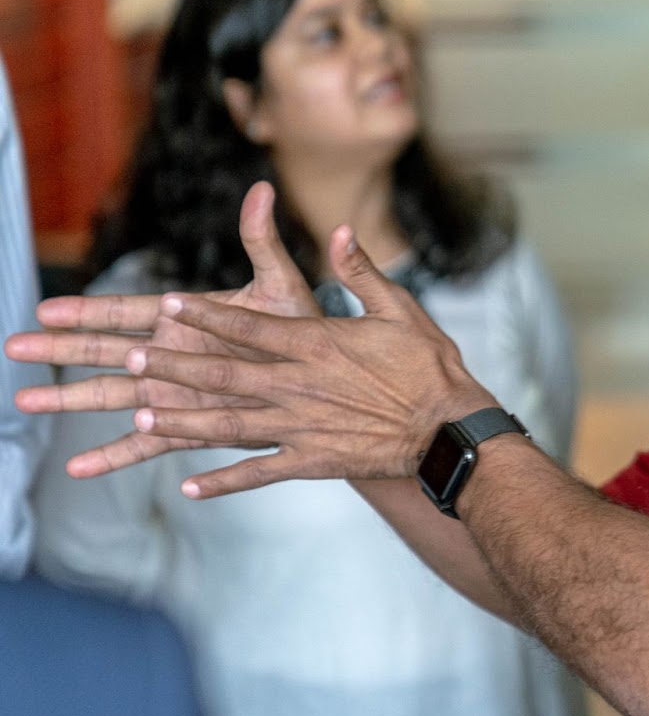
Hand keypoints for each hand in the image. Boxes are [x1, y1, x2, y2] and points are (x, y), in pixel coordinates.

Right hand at [6, 182, 319, 477]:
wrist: (328, 381)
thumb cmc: (303, 328)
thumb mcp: (280, 284)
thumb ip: (262, 242)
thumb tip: (261, 189)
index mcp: (186, 317)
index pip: (126, 312)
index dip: (87, 312)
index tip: (46, 310)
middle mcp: (171, 354)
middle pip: (104, 351)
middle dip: (60, 349)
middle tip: (15, 347)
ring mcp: (175, 392)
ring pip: (112, 395)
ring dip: (70, 398)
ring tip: (25, 400)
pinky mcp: (189, 426)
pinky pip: (146, 444)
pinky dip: (113, 455)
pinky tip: (79, 469)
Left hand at [116, 217, 494, 497]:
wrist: (450, 431)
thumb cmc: (430, 367)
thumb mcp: (400, 309)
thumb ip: (361, 272)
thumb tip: (338, 229)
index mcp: (316, 344)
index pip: (248, 326)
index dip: (205, 314)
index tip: (168, 303)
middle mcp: (298, 386)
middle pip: (223, 374)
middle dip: (173, 368)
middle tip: (131, 361)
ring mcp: (301, 427)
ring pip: (228, 425)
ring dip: (182, 422)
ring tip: (141, 419)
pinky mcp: (312, 461)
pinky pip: (258, 474)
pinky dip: (223, 482)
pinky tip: (190, 486)